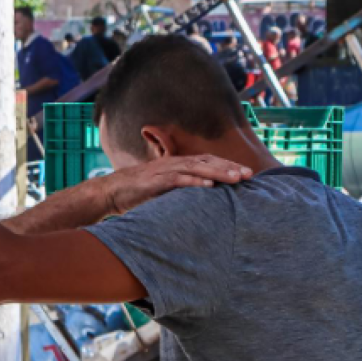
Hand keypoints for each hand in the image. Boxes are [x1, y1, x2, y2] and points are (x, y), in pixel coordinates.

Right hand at [100, 155, 252, 215]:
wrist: (112, 191)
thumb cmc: (139, 192)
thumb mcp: (165, 189)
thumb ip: (182, 190)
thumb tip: (203, 199)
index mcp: (178, 164)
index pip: (207, 161)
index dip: (227, 165)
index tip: (246, 173)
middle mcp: (174, 163)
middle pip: (207, 161)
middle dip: (229, 167)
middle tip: (249, 174)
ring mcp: (165, 170)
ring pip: (196, 168)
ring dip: (217, 172)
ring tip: (235, 179)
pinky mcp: (155, 181)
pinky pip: (178, 179)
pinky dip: (194, 181)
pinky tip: (208, 185)